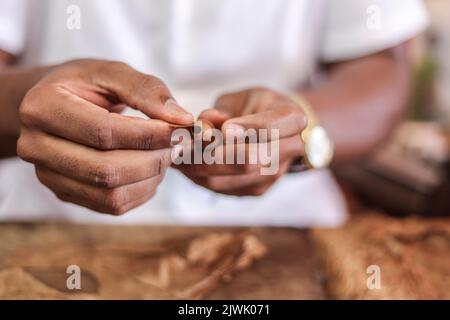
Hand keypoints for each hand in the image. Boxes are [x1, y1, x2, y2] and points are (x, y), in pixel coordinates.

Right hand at [17, 59, 193, 214]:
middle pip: (105, 170)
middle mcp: (36, 146)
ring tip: (166, 156)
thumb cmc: (85, 85)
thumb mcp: (111, 73)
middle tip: (178, 145)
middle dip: (152, 160)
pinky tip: (151, 171)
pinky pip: (110, 206)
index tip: (180, 129)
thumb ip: (146, 90)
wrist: (56, 105)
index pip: (103, 132)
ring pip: (110, 195)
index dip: (148, 134)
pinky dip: (141, 192)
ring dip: (150, 179)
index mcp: (42, 107)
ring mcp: (47, 175)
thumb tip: (181, 118)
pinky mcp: (64, 193)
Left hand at [176, 88, 305, 195]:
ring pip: (230, 179)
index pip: (271, 127)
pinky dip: (198, 176)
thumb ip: (223, 111)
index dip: (245, 129)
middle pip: (249, 160)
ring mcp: (274, 174)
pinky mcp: (257, 190)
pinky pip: (222, 188)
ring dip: (198, 168)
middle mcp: (289, 150)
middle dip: (210, 154)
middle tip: (181, 145)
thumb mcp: (242, 96)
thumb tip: (202, 128)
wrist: (277, 129)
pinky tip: (183, 164)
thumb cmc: (257, 106)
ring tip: (175, 154)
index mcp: (292, 119)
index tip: (223, 128)